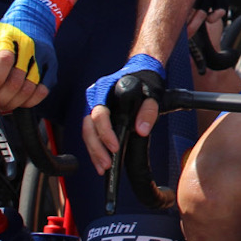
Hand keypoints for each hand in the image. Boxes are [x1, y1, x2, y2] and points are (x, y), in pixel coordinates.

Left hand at [0, 0, 61, 109]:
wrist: (32, 20)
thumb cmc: (4, 33)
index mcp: (7, 38)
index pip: (4, 59)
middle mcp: (27, 46)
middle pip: (18, 78)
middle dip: (4, 96)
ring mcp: (41, 56)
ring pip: (30, 87)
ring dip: (16, 101)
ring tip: (7, 104)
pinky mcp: (50, 65)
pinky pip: (44, 89)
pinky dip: (32, 100)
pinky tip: (22, 102)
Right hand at [82, 52, 163, 172]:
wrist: (142, 73)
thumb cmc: (145, 83)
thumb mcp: (152, 95)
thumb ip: (148, 112)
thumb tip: (141, 130)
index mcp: (104, 90)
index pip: (99, 114)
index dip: (105, 132)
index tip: (115, 147)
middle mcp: (94, 99)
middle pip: (88, 127)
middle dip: (96, 148)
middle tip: (106, 164)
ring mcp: (94, 108)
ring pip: (87, 133)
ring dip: (94, 151)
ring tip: (103, 167)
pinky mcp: (97, 118)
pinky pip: (92, 134)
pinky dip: (96, 148)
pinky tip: (101, 161)